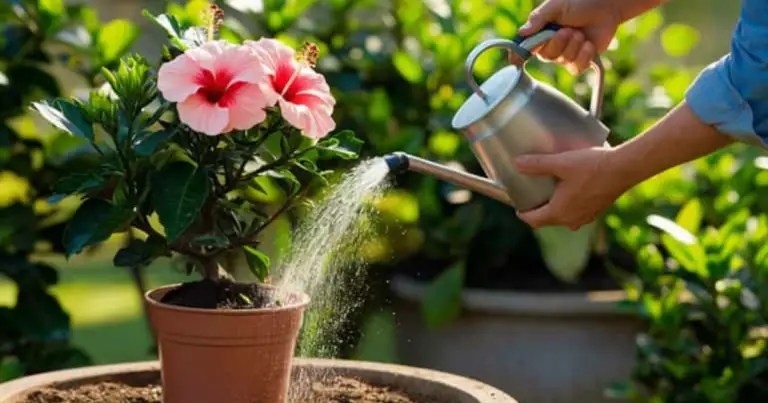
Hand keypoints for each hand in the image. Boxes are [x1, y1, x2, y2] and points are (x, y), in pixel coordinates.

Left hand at [514, 147, 628, 229]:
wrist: (624, 168)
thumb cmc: (592, 167)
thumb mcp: (561, 163)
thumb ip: (537, 164)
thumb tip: (517, 163)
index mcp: (559, 212)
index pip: (534, 220)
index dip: (523, 214)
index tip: (518, 207)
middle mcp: (572, 220)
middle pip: (548, 220)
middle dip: (538, 212)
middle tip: (531, 198)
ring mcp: (586, 217)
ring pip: (564, 218)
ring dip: (555, 210)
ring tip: (550, 194)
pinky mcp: (597, 210)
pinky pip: (577, 213)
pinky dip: (569, 207)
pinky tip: (571, 192)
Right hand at [518, 0, 621, 73]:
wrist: (607, 6)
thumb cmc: (579, 2)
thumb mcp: (556, 6)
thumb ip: (538, 19)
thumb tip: (521, 33)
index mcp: (541, 32)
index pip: (525, 47)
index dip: (518, 55)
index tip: (515, 61)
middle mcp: (551, 45)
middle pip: (546, 56)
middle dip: (558, 44)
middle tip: (568, 31)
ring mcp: (566, 54)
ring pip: (562, 61)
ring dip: (573, 47)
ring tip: (581, 34)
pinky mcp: (581, 61)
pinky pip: (576, 68)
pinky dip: (583, 56)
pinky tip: (588, 45)